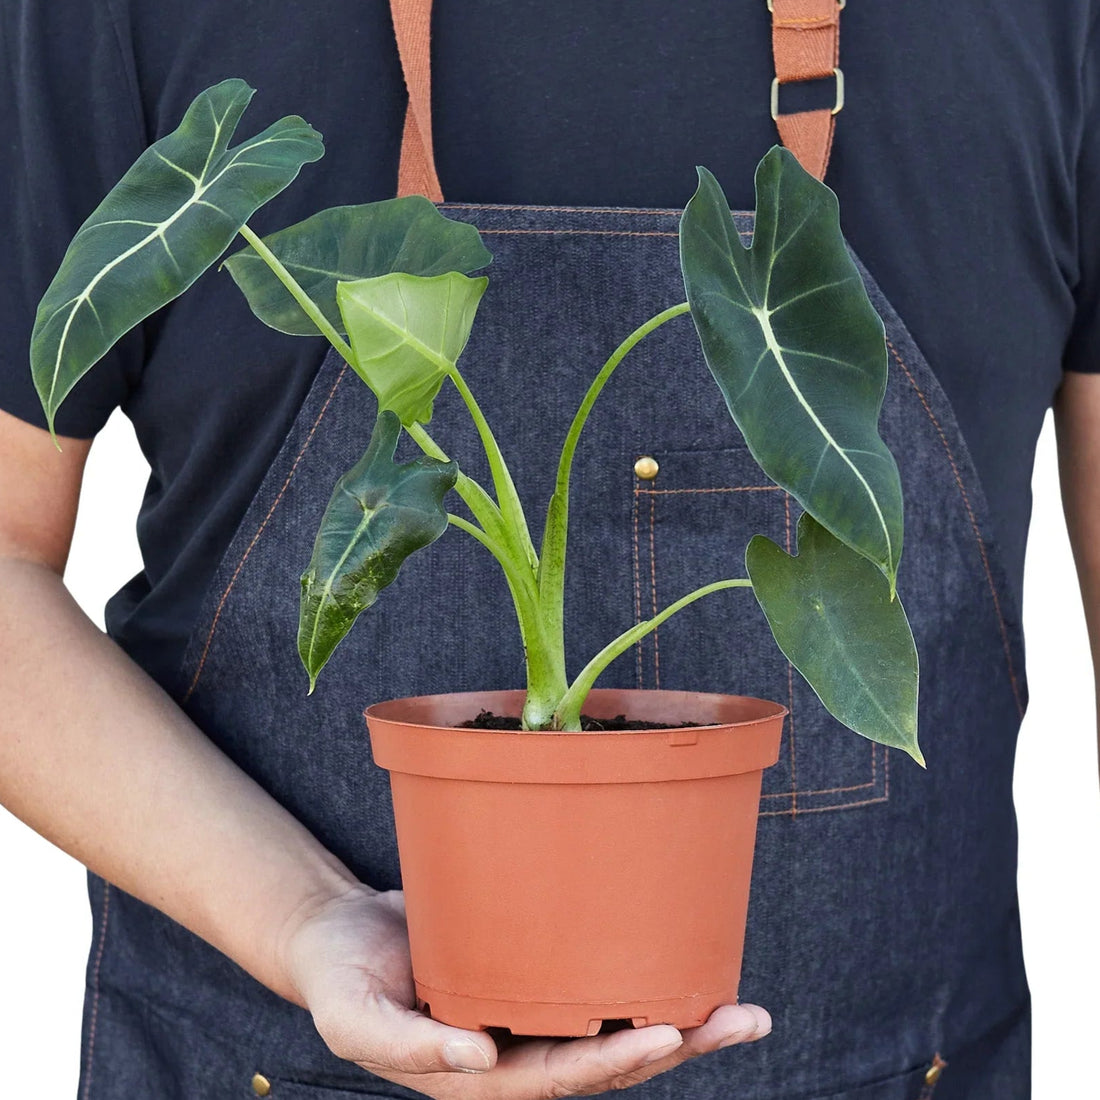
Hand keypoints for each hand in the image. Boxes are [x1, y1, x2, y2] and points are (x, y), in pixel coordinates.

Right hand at [283, 884, 769, 1097]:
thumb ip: (406, 1043)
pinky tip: (684, 963)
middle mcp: (517, 1053)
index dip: (614, 1061)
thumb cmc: (342, 979)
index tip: (668, 1032)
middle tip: (743, 1019)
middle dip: (677, 1045)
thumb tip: (479, 1060)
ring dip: (680, 1023)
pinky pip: (593, 984)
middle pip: (608, 1062)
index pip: (560, 1078)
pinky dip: (639, 978)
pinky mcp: (532, 973)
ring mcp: (530, 1016)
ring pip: (614, 1028)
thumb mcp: (353, 1016)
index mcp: (480, 1076)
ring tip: (744, 1009)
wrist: (340, 938)